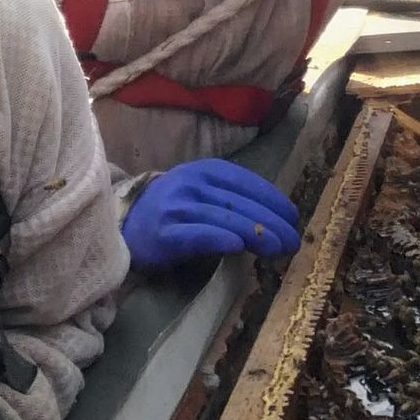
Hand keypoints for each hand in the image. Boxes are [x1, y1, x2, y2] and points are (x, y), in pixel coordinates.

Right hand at [121, 158, 300, 267]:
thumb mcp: (202, 192)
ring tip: (278, 249)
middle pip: (239, 202)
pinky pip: (198, 235)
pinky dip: (220, 238)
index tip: (293, 217)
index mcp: (204, 169)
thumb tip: (278, 217)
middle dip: (272, 222)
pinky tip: (238, 247)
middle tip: (293, 241)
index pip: (246, 181)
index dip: (272, 198)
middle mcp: (190, 183)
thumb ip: (233, 199)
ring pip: (224, 218)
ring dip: (256, 234)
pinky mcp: (164, 234)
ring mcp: (176, 207)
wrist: (126, 226)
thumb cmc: (173, 209)